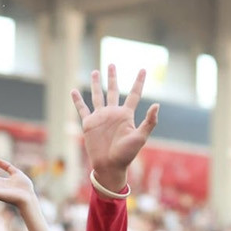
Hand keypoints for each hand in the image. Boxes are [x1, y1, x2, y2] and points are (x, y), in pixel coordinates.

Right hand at [72, 66, 159, 192]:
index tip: (143, 69)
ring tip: (95, 71)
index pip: (134, 94)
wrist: (109, 166)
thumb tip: (157, 105)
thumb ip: (149, 122)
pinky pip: (82, 109)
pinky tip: (73, 91)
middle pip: (112, 90)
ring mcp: (100, 117)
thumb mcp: (140, 137)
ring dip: (95, 84)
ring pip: (97, 96)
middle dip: (112, 77)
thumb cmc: (126, 154)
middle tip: (112, 64)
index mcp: (126, 115)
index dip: (138, 81)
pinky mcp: (89, 123)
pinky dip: (77, 100)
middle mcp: (113, 113)